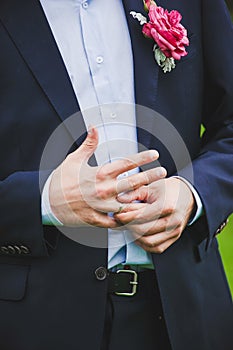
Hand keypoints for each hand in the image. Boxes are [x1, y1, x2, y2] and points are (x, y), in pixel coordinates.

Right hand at [49, 127, 165, 227]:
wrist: (47, 202)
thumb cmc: (61, 180)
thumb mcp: (74, 159)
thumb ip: (88, 144)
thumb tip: (94, 127)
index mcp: (98, 173)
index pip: (126, 163)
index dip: (142, 158)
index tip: (155, 154)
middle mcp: (102, 190)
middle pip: (132, 183)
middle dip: (150, 176)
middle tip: (163, 172)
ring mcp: (101, 206)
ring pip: (129, 205)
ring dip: (143, 200)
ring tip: (155, 196)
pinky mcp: (97, 220)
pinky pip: (117, 222)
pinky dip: (128, 220)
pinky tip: (139, 216)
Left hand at [115, 177, 194, 252]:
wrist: (187, 195)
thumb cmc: (169, 190)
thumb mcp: (151, 187)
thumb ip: (134, 193)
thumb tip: (119, 199)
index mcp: (167, 206)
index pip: (141, 216)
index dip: (126, 217)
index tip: (117, 215)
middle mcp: (172, 221)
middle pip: (143, 230)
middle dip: (128, 226)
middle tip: (120, 221)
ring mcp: (174, 231)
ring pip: (148, 242)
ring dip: (135, 236)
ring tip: (129, 227)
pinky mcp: (174, 238)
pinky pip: (156, 248)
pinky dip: (144, 244)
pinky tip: (138, 235)